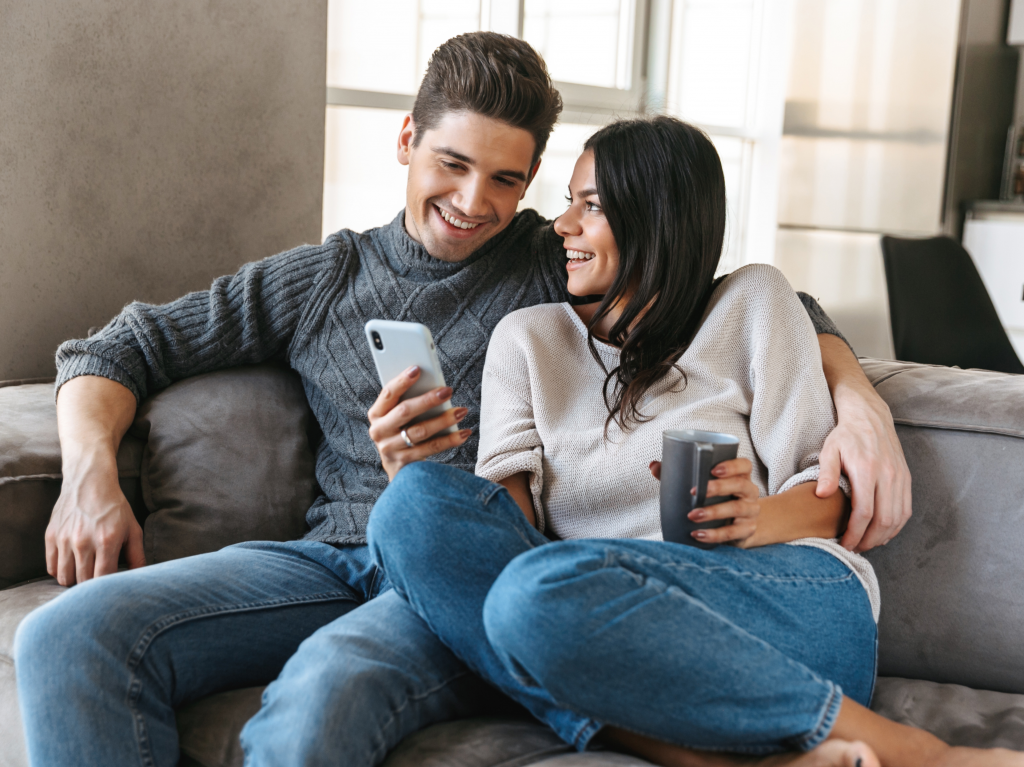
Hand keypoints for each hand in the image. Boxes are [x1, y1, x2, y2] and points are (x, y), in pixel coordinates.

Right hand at [45, 452, 145, 585]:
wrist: (90, 482)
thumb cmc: (115, 508)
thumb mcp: (133, 529)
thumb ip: (137, 555)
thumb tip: (141, 577)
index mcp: (107, 540)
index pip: (103, 579)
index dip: (106, 587)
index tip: (111, 585)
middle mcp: (83, 542)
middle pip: (82, 581)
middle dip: (91, 586)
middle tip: (98, 580)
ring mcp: (64, 539)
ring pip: (64, 578)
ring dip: (75, 581)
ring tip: (84, 573)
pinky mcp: (51, 536)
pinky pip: (51, 568)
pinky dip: (60, 572)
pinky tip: (72, 565)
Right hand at [368, 365, 470, 480]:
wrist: (397, 466)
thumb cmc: (401, 431)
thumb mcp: (397, 416)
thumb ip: (407, 401)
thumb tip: (433, 385)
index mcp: (376, 414)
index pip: (388, 393)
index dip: (402, 381)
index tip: (417, 369)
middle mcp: (379, 431)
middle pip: (405, 412)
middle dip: (428, 400)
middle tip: (448, 390)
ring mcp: (391, 449)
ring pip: (420, 431)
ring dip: (443, 420)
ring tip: (461, 411)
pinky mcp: (405, 462)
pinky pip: (431, 448)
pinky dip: (449, 440)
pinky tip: (463, 433)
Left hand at [649, 458, 760, 546]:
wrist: (739, 524)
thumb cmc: (716, 499)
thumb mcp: (703, 485)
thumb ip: (679, 474)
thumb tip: (653, 466)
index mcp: (741, 476)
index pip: (744, 465)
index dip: (731, 466)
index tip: (713, 469)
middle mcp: (750, 492)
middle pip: (740, 485)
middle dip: (718, 488)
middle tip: (694, 492)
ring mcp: (751, 511)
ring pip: (736, 508)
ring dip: (713, 512)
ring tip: (692, 516)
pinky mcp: (747, 530)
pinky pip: (732, 532)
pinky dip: (714, 534)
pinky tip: (698, 534)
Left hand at [817, 394, 911, 552]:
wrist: (870, 418)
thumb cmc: (846, 435)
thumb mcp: (829, 450)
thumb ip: (826, 473)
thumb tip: (821, 495)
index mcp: (868, 471)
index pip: (864, 513)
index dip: (855, 533)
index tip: (844, 544)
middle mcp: (888, 476)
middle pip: (884, 521)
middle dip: (869, 540)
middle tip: (854, 549)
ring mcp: (900, 478)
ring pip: (897, 518)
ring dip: (883, 536)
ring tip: (866, 544)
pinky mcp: (906, 480)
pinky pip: (905, 510)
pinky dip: (895, 526)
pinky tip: (882, 533)